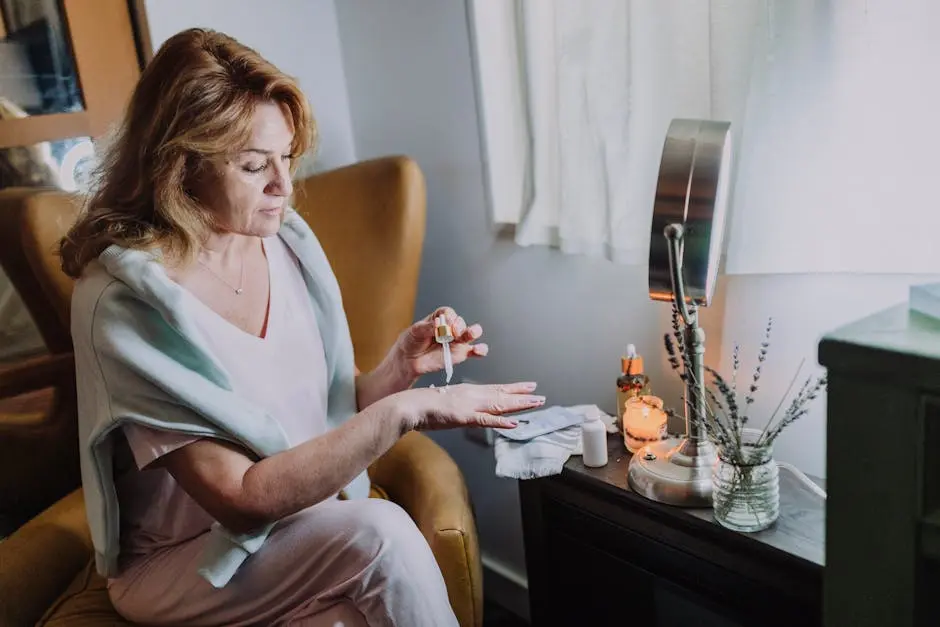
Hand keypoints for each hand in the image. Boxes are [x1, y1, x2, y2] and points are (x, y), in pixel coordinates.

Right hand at [391, 382, 544, 431]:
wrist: (411, 405)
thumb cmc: (424, 406)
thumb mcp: (447, 404)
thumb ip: (460, 407)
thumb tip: (467, 411)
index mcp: (468, 391)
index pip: (496, 389)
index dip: (513, 388)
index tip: (528, 387)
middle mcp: (473, 395)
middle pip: (502, 395)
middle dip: (522, 396)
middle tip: (540, 396)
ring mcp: (470, 405)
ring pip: (499, 405)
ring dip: (518, 404)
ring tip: (535, 403)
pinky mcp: (465, 416)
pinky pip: (486, 420)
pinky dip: (500, 422)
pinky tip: (513, 422)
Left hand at [392, 306, 487, 380]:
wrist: (409, 360)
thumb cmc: (412, 341)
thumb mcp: (416, 331)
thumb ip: (428, 327)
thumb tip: (438, 324)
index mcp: (440, 317)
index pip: (448, 313)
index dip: (448, 318)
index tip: (444, 323)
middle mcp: (451, 328)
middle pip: (460, 323)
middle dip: (459, 326)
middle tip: (453, 332)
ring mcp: (457, 341)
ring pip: (470, 334)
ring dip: (473, 332)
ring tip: (470, 334)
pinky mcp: (460, 354)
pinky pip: (474, 351)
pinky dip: (480, 350)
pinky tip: (478, 350)